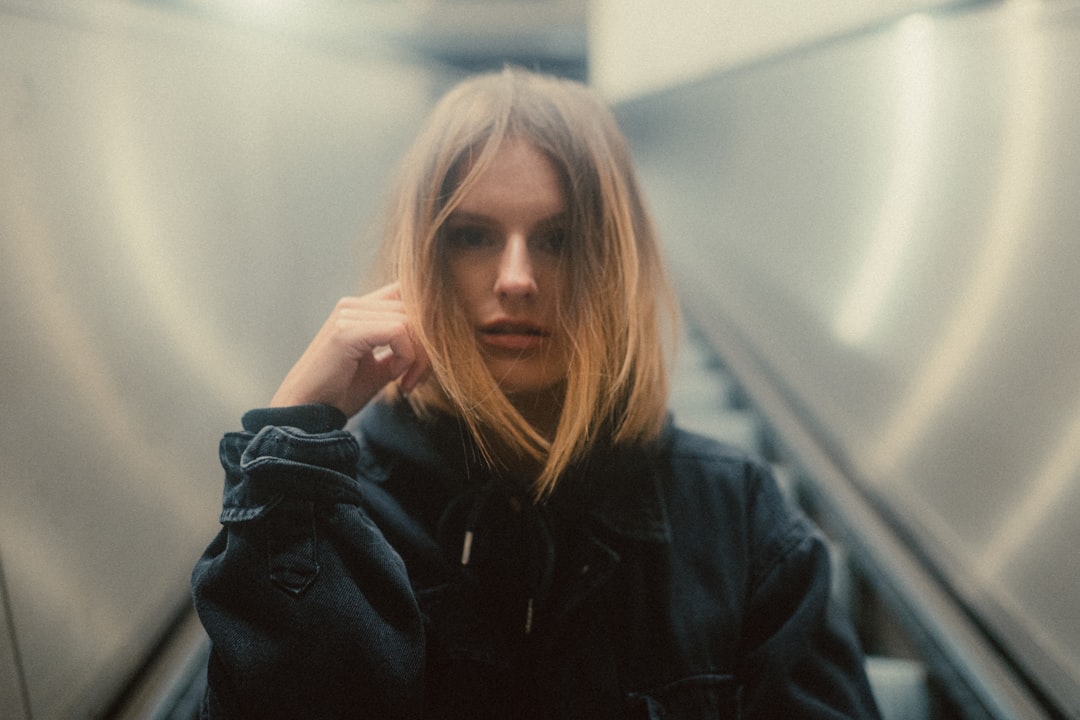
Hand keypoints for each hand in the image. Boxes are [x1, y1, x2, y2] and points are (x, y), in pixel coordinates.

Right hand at [269, 283, 430, 416]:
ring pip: (410, 320)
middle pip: (415, 307)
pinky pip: (398, 332)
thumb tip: (439, 338)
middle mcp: (353, 304)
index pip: (410, 295)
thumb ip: (405, 346)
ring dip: (418, 355)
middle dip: (428, 345)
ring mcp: (348, 314)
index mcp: (360, 308)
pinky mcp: (346, 330)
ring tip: (406, 380)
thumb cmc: (341, 392)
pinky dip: (405, 357)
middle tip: (418, 377)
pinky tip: (394, 376)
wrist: (307, 413)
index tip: (425, 362)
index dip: (427, 325)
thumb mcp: (382, 365)